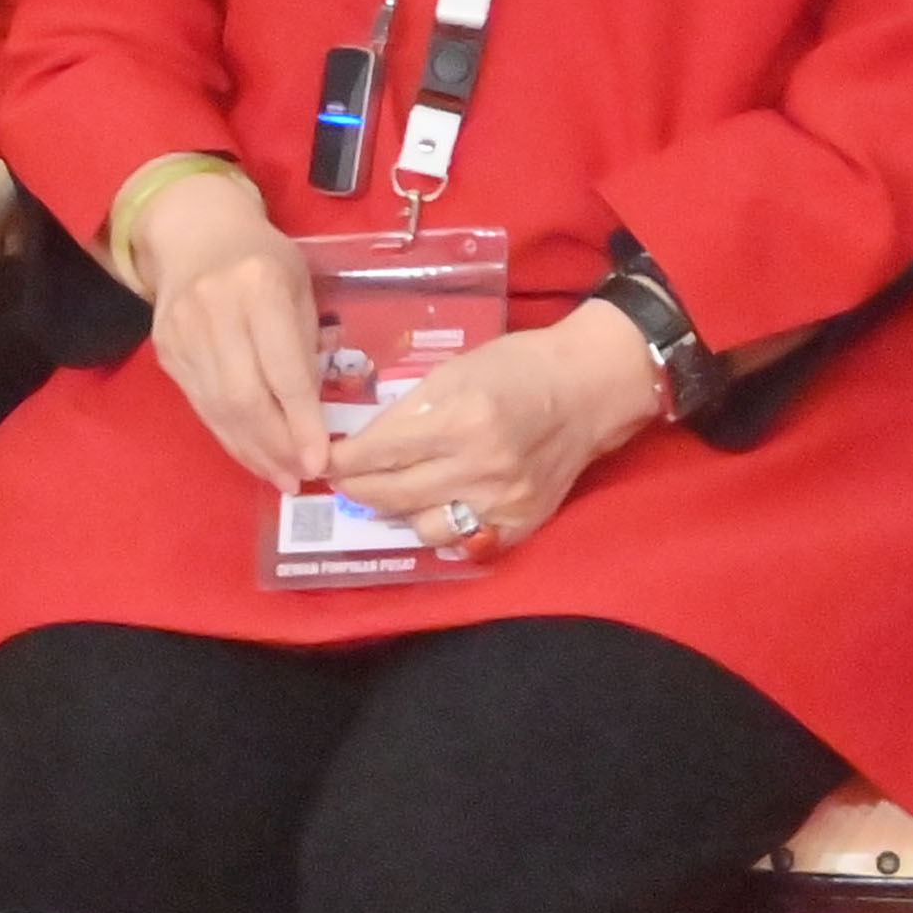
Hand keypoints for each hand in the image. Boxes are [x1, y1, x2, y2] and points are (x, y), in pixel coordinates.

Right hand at [132, 169, 325, 487]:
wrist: (195, 233)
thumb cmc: (264, 260)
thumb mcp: (300, 288)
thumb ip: (305, 346)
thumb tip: (312, 420)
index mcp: (259, 287)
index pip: (283, 371)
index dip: (301, 422)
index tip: (319, 461)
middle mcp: (214, 310)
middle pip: (244, 398)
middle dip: (275, 446)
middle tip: (299, 476)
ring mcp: (182, 332)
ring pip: (218, 408)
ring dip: (251, 450)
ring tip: (279, 475)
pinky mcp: (166, 350)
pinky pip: (200, 404)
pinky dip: (228, 434)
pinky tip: (251, 452)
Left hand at [323, 305, 663, 552]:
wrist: (590, 389)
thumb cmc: (517, 368)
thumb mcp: (453, 371)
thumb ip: (407, 410)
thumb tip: (361, 444)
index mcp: (461, 420)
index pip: (381, 453)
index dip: (343, 461)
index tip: (323, 462)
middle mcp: (481, 468)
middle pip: (392, 495)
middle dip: (356, 489)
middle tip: (342, 482)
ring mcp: (503, 501)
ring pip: (422, 527)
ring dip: (397, 513)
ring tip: (390, 493)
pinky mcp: (522, 523)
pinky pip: (464, 543)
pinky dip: (441, 528)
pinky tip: (431, 508)